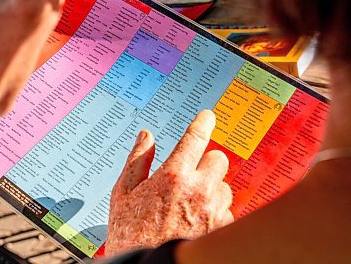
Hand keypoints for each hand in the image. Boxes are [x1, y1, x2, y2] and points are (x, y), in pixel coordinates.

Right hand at [105, 110, 232, 255]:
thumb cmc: (130, 234)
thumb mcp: (123, 194)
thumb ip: (137, 160)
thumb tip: (146, 136)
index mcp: (173, 176)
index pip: (195, 138)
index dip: (203, 122)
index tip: (207, 116)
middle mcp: (198, 190)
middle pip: (218, 159)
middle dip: (206, 162)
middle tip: (191, 173)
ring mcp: (213, 211)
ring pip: (225, 185)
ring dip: (212, 188)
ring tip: (191, 202)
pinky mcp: (221, 229)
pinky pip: (228, 210)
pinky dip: (217, 211)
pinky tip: (199, 220)